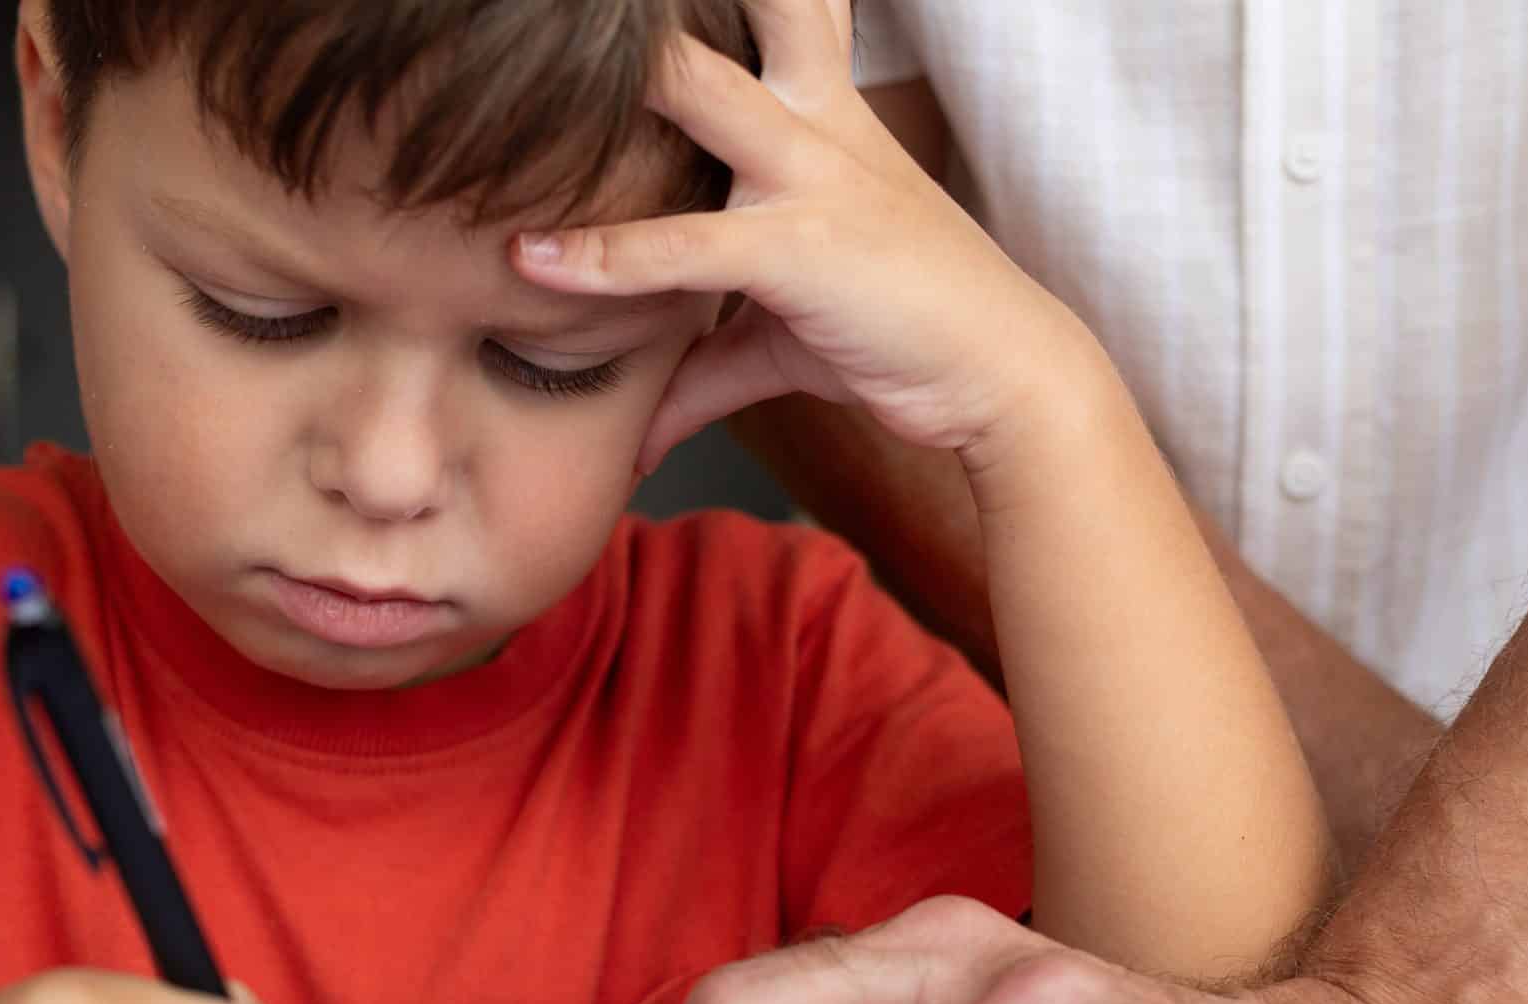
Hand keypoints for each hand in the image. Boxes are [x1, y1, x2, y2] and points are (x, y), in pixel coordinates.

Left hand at [511, 0, 1085, 476]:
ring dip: (623, 73)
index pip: (778, 4)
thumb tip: (639, 436)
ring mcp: (808, 176)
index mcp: (820, 107)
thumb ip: (700, 364)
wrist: (1005, 377)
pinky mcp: (798, 249)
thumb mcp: (784, 339)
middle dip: (661, 0)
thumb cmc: (898, 338)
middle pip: (749, 5)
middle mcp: (814, 118)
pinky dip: (602, 258)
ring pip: (698, 90)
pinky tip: (532, 259)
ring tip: (522, 65)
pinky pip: (684, 247)